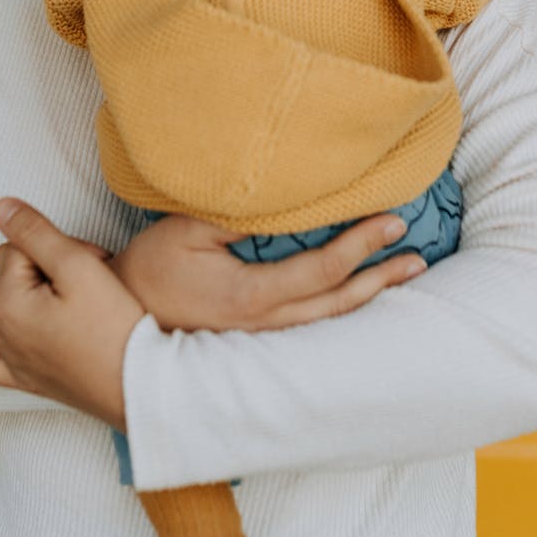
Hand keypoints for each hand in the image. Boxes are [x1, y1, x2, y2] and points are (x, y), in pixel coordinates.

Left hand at [0, 199, 143, 430]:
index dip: (60, 244)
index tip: (93, 259)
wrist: (137, 383)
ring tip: (42, 279)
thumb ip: (35, 231)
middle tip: (84, 273)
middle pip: (2, 270)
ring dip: (4, 285)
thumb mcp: (79, 265)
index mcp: (6, 301)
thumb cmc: (113, 323)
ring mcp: (7, 357)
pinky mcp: (22, 377)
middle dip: (37, 262)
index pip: (21, 246)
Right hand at [110, 212, 424, 332]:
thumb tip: (284, 197)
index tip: (392, 222)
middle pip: (337, 303)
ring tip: (402, 276)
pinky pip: (309, 324)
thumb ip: (236, 215)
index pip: (322, 271)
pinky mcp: (254, 339)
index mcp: (251, 296)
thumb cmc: (150, 269)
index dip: (360, 246)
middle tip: (418, 256)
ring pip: (327, 320)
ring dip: (368, 296)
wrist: (118, 327)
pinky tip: (355, 296)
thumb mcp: (186, 230)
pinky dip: (340, 308)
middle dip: (381, 278)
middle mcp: (264, 324)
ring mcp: (261, 337)